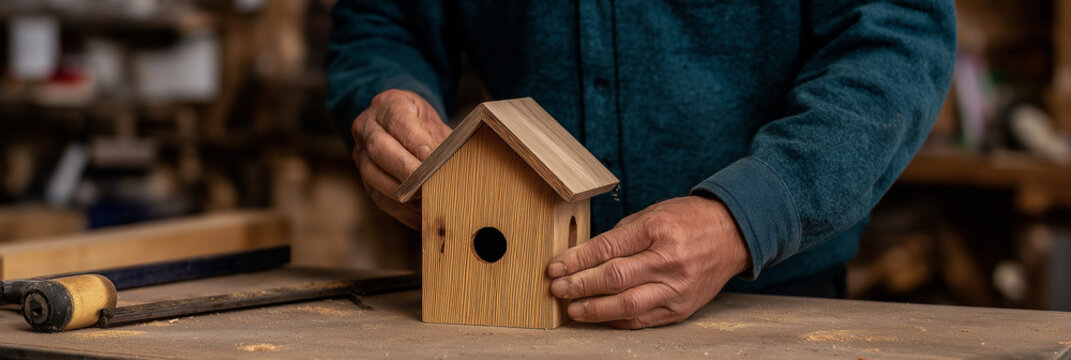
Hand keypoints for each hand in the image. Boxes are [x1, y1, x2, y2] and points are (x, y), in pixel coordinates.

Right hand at [351, 90, 451, 228]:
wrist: (402, 124)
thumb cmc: (422, 123)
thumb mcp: (433, 122)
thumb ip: (439, 141)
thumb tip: (450, 166)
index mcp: (387, 105)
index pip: (397, 120)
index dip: (413, 139)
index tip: (429, 155)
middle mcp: (367, 127)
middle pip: (379, 148)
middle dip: (405, 168)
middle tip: (427, 182)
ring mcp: (361, 154)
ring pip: (372, 175)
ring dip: (401, 191)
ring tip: (426, 200)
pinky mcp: (365, 179)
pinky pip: (378, 198)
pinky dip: (400, 210)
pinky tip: (420, 216)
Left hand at [547, 196, 750, 328]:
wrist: (732, 235)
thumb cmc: (688, 220)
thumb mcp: (653, 214)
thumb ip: (621, 236)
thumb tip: (583, 257)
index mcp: (658, 230)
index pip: (608, 248)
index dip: (576, 260)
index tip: (555, 267)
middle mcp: (669, 260)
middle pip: (614, 278)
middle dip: (579, 285)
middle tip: (557, 289)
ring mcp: (677, 287)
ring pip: (627, 304)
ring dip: (594, 309)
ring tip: (572, 309)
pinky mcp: (682, 308)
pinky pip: (643, 319)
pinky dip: (617, 320)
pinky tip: (599, 317)